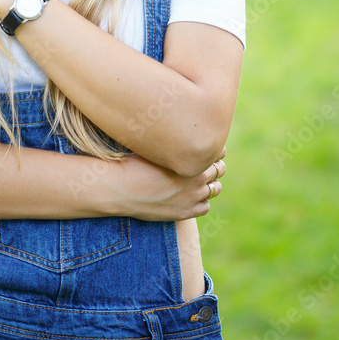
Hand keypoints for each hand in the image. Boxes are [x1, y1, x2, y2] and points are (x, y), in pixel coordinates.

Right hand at [101, 147, 225, 221]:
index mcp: (191, 157)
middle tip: (203, 164)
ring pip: (215, 189)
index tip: (204, 148)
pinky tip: (190, 196)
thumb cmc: (131, 162)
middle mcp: (197, 177)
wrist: (119, 189)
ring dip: (210, 184)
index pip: (218, 151)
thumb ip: (171, 140)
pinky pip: (205, 207)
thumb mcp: (153, 145)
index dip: (212, 149)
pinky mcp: (185, 213)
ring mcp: (192, 196)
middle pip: (219, 170)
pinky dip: (201, 201)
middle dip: (213, 166)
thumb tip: (175, 127)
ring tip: (197, 181)